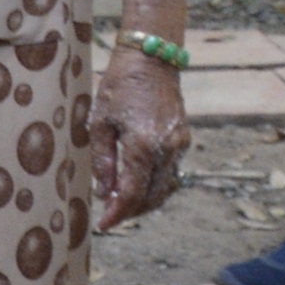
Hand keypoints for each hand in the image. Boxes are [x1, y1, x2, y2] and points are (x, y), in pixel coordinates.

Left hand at [91, 47, 190, 228]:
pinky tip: (139, 186)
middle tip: (111, 217)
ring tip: (123, 205)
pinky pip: (171, 173)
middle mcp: (167, 149)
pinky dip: (156, 185)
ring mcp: (179, 145)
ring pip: (165, 188)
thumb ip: (104, 160)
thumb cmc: (120, 87)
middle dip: (131, 212)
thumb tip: (104, 192)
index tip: (104, 225)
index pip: (132, 193)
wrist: (152, 60)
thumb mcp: (101, 122)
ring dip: (145, 202)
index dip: (117, 213)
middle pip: (151, 196)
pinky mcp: (183, 139)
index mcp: (143, 145)